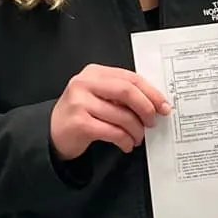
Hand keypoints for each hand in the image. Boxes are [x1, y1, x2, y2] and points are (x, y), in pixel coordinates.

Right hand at [51, 64, 170, 159]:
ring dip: (136, 130)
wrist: (53, 132)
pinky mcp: (79, 123)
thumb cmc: (82, 114)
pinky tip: (126, 144)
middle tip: (152, 122)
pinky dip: (125, 140)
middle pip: (127, 91)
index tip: (164, 106)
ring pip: (122, 115)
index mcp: (95, 72)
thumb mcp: (99, 96)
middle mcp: (85, 84)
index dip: (151, 92)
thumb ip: (121, 94)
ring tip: (137, 138)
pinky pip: (113, 132)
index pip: (130, 78)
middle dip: (146, 109)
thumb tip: (154, 104)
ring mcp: (80, 103)